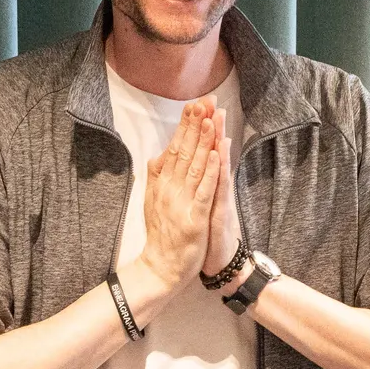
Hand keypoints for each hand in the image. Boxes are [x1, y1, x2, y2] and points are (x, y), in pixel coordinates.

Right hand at [136, 103, 218, 287]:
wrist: (162, 267)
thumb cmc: (163, 233)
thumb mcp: (154, 201)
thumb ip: (157, 177)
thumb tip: (157, 155)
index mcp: (163, 183)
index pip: (175, 147)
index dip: (186, 125)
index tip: (196, 103)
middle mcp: (170, 188)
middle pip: (184, 151)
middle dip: (195, 125)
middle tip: (204, 100)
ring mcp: (182, 202)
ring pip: (194, 166)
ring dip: (203, 141)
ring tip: (210, 119)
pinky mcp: (194, 218)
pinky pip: (203, 191)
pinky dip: (209, 172)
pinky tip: (215, 154)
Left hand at [200, 105, 244, 280]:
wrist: (216, 263)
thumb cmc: (204, 234)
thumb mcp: (195, 204)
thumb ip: (191, 182)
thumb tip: (185, 162)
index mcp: (204, 184)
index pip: (201, 150)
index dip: (199, 127)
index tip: (197, 103)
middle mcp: (214, 186)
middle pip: (212, 151)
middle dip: (210, 124)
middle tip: (210, 99)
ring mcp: (218, 197)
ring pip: (218, 164)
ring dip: (217, 139)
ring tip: (217, 115)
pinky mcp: (219, 211)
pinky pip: (219, 187)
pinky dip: (219, 169)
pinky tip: (220, 152)